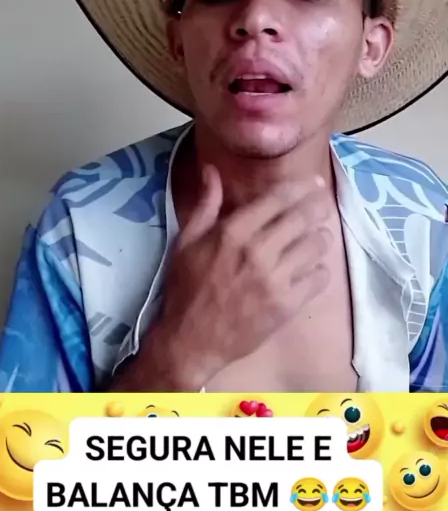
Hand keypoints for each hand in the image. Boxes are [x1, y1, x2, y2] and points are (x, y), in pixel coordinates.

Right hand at [156, 166, 331, 388]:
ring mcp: (275, 280)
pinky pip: (319, 278)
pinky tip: (313, 269)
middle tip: (324, 204)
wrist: (190, 341)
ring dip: (320, 237)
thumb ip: (205, 204)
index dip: (301, 187)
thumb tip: (211, 170)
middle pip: (302, 218)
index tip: (314, 183)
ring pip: (315, 246)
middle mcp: (257, 251)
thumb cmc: (186, 289)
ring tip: (317, 237)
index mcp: (233, 232)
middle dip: (318, 207)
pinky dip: (320, 270)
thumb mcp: (186, 241)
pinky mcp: (286, 305)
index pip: (278, 199)